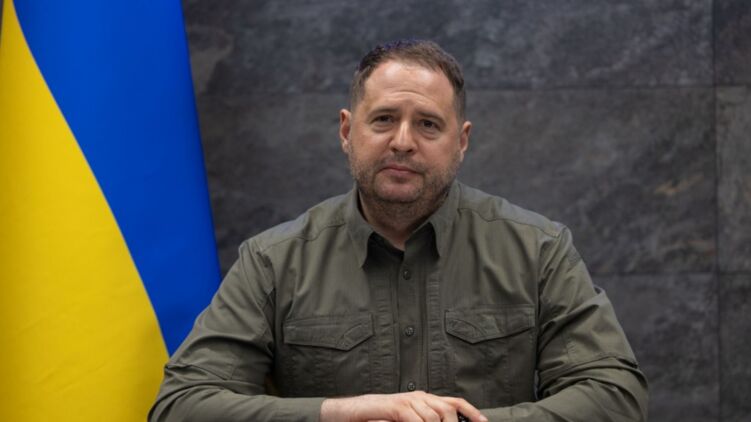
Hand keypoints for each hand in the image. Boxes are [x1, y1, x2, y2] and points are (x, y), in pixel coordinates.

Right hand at [319, 391, 487, 421]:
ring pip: (434, 417)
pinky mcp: (395, 407)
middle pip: (447, 410)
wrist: (352, 412)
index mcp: (424, 399)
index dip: (472, 412)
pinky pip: (416, 420)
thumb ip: (422, 421)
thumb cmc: (379, 418)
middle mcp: (418, 397)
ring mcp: (407, 400)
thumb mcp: (407, 420)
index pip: (454, 402)